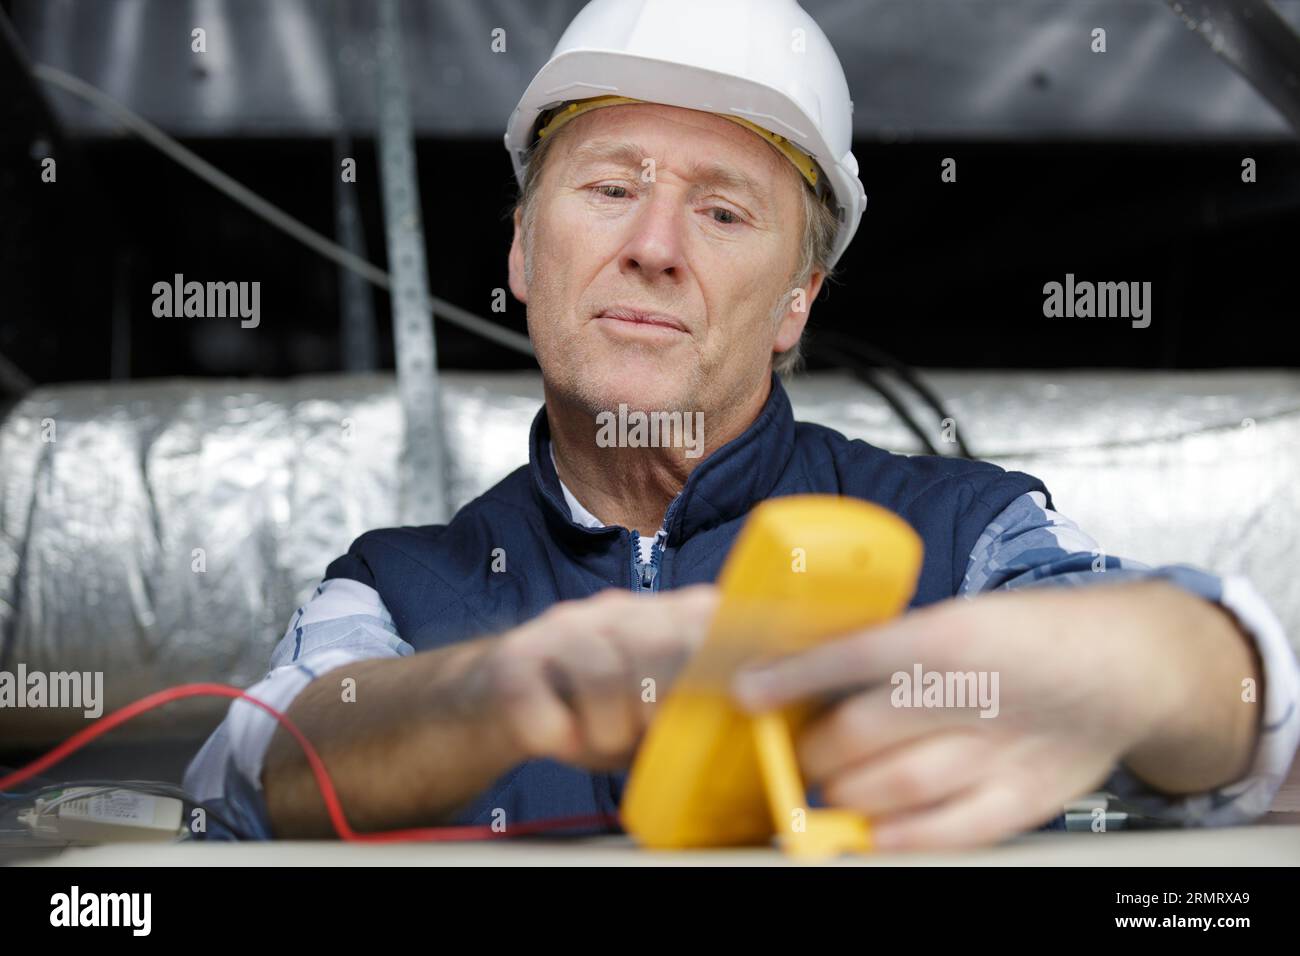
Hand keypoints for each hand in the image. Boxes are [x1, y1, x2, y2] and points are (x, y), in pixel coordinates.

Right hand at [485, 585, 718, 769]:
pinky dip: (559, 734)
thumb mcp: (658, 713)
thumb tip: (748, 720)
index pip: (708, 612)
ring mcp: (565, 626)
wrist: (505, 702)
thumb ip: (700, 707)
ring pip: (605, 671)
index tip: (739, 698)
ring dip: (608, 728)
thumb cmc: (600, 713)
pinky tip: (560, 739)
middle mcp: (617, 611)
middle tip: (647, 735)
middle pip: (660, 640)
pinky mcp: (517, 657)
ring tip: (600, 741)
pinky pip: (547, 698)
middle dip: (663, 704)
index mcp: (661, 617)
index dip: (730, 652)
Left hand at [731, 581, 1242, 849]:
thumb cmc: (1031, 638)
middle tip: (798, 747)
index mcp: (951, 635)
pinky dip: (899, 836)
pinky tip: (872, 830)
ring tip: (833, 782)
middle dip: (813, 747)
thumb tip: (812, 667)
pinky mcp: (1024, 798)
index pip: (849, 657)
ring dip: (846, 791)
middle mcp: (973, 693)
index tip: (746, 691)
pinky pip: (948, 831)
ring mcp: (1000, 752)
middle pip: (862, 731)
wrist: (1128, 667)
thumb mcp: (960, 618)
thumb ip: (893, 647)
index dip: (789, 678)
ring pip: (894, 785)